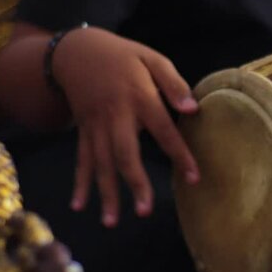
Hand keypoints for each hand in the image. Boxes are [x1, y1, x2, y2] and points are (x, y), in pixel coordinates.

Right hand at [52, 26, 198, 226]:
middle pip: (125, 153)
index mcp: (139, 97)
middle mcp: (115, 116)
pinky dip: (79, 182)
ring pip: (100, 163)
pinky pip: (81, 159)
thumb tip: (193, 109)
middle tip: (145, 211)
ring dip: (106, 193)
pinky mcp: (84, 130)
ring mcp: (96, 125)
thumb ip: (173, 83)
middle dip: (135, 183)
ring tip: (112, 221)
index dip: (179, 155)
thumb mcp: (152, 59)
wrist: (78, 50)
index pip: (164, 131)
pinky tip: (79, 205)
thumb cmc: (124, 56)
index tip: (194, 178)